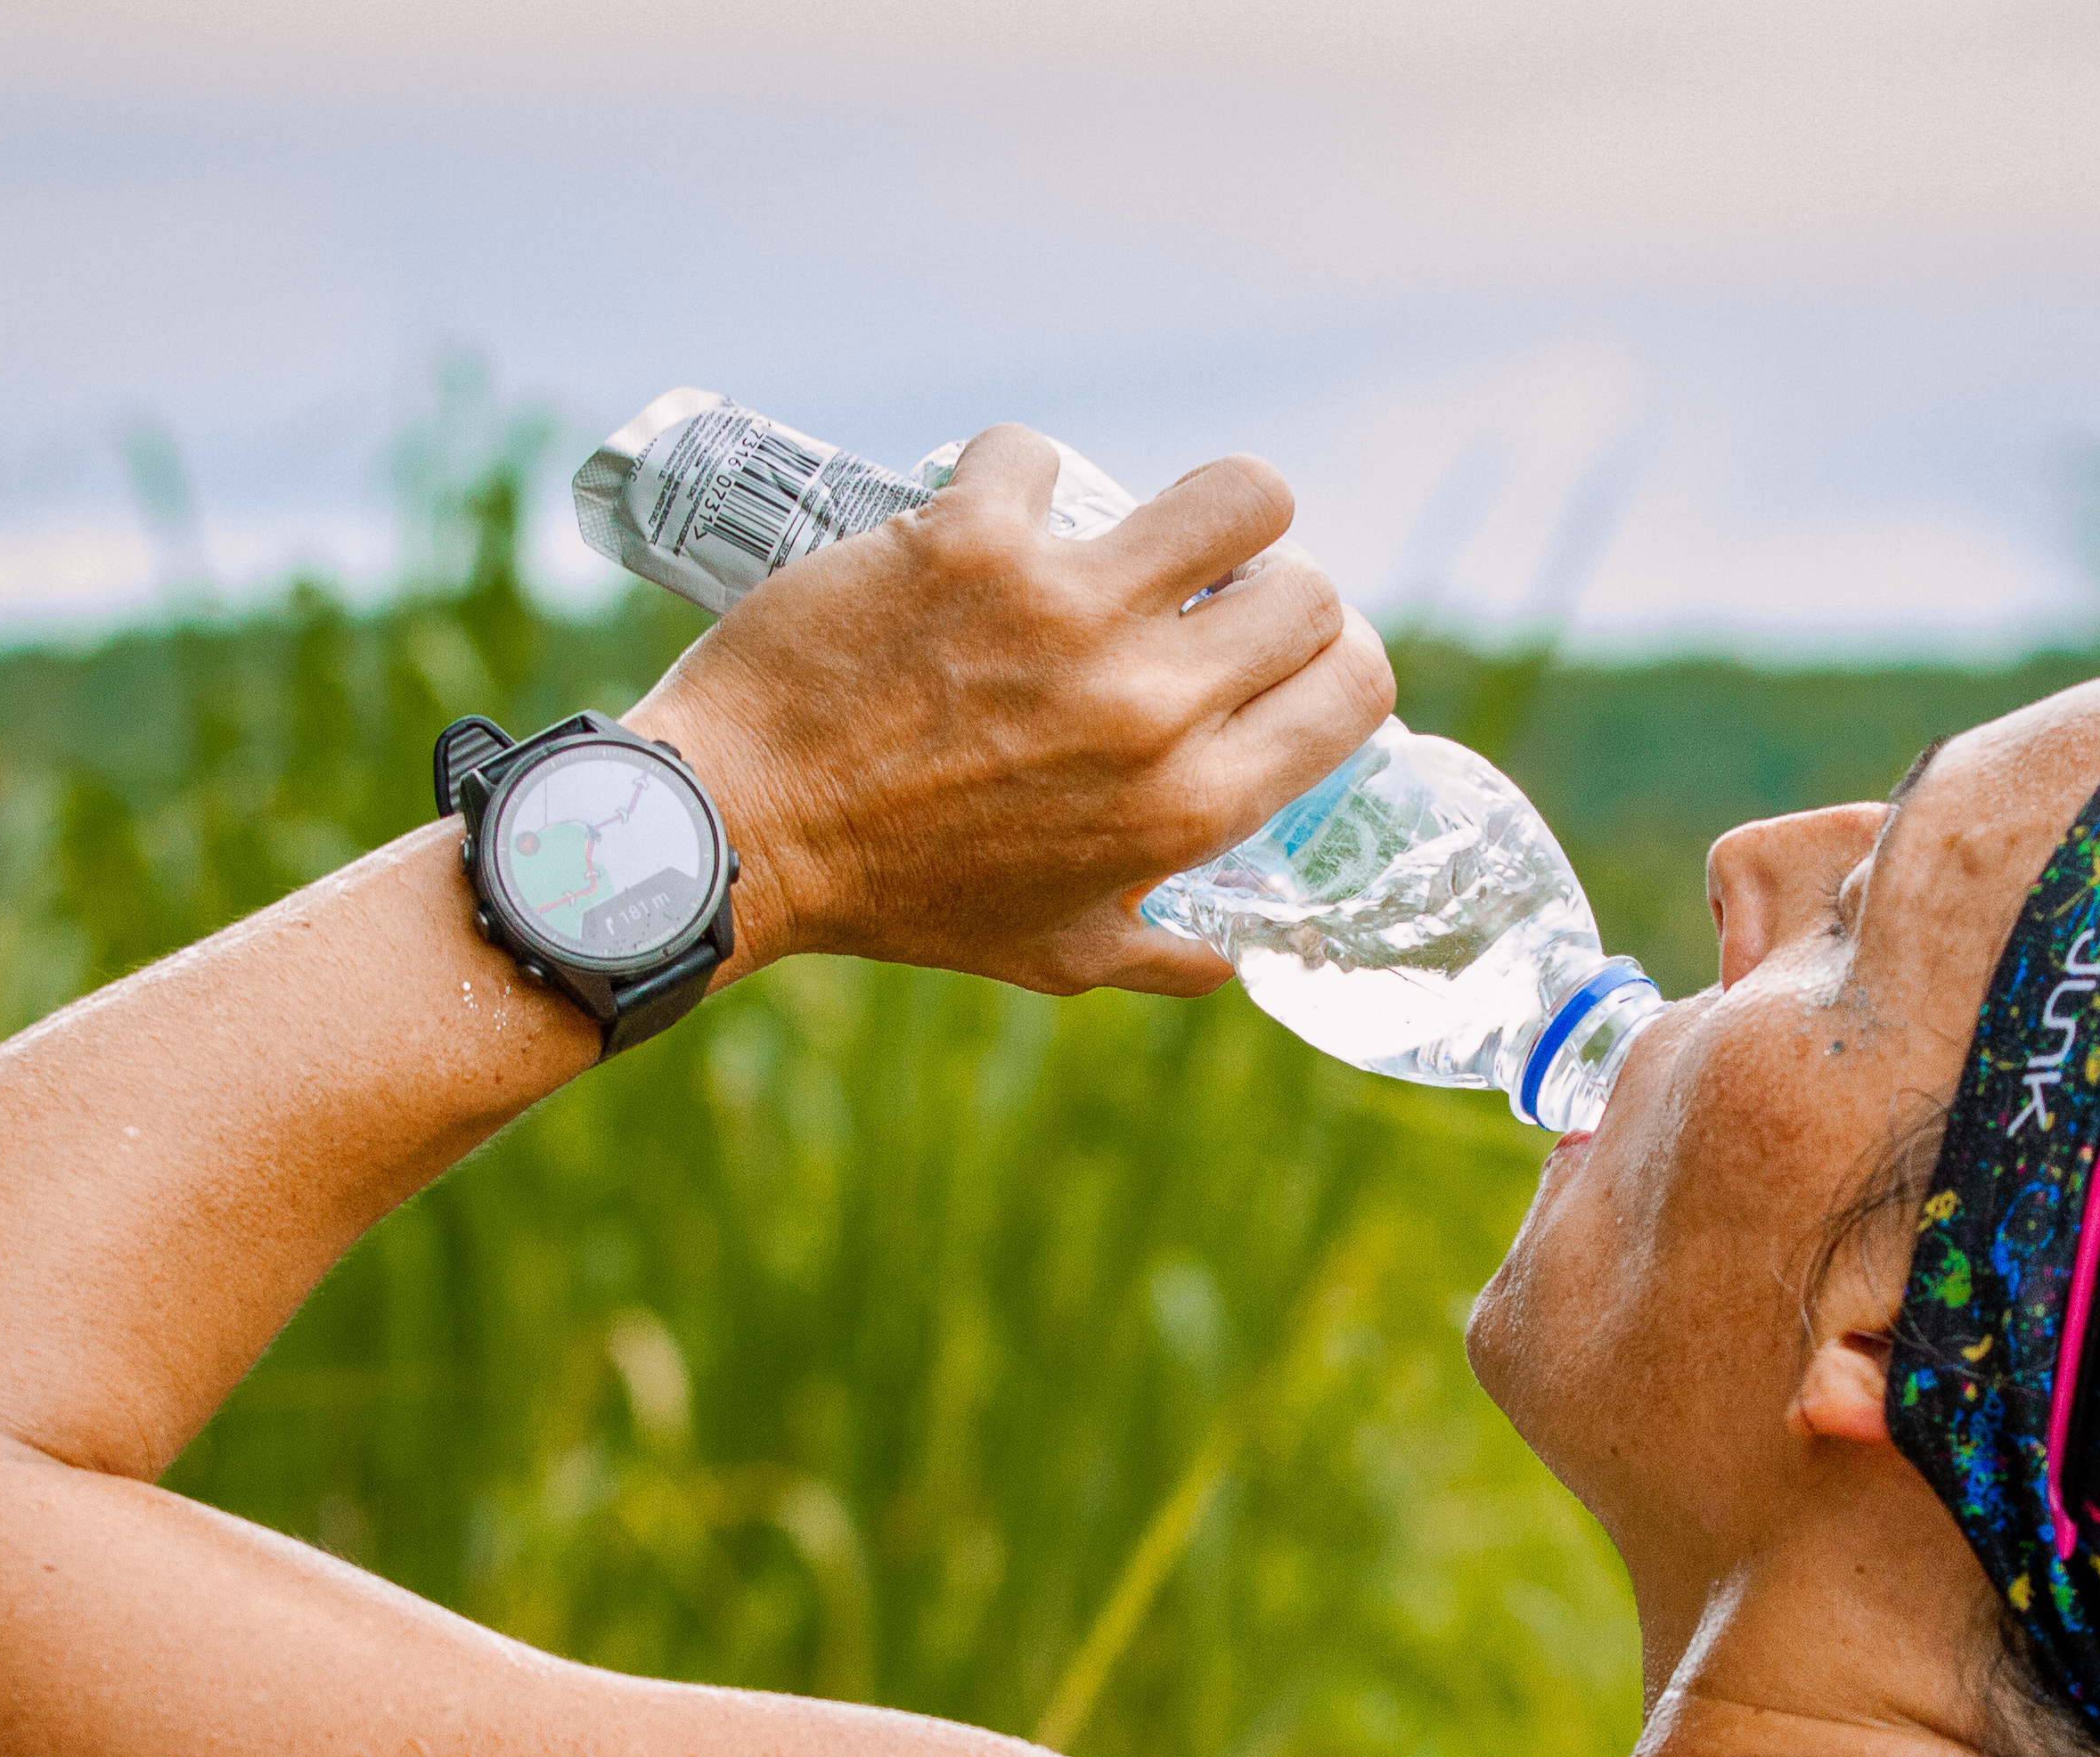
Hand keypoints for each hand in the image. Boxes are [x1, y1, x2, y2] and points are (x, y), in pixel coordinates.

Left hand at [630, 426, 1394, 997]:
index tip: (1292, 653)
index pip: (1354, 691)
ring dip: (1209, 504)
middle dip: (1275, 584)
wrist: (745, 830)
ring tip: (1150, 529)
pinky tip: (991, 513)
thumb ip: (1159, 956)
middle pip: (1308, 588)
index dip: (1340, 660)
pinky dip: (1017, 475)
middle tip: (1212, 596)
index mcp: (1185, 809)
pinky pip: (1041, 456)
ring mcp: (1065, 612)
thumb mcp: (1052, 957)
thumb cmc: (898, 899)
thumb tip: (1233, 957)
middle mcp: (1146, 709)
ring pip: (1236, 493)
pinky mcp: (973, 538)